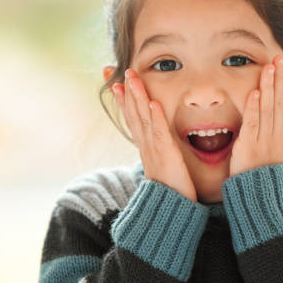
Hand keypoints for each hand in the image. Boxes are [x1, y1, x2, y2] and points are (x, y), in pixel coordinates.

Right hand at [111, 68, 196, 201]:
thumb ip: (159, 152)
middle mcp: (145, 146)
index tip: (114, 82)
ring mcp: (153, 150)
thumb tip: (157, 143)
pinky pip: (160, 133)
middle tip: (112, 70)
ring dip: (136, 97)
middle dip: (123, 91)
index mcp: (145, 147)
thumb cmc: (169, 191)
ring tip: (131, 77)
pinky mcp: (166, 156)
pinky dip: (155, 117)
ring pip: (143, 118)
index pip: (131, 118)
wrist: (169, 212)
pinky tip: (152, 102)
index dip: (122, 99)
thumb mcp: (161, 167)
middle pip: (132, 113)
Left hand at [229, 55, 282, 175]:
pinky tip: (255, 92)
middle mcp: (277, 136)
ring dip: (268, 86)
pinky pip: (253, 123)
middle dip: (280, 79)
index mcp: (282, 137)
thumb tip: (274, 121)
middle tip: (280, 58)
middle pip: (279, 102)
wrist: (259, 197)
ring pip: (268, 108)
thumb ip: (272, 135)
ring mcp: (265, 140)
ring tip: (269, 67)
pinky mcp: (250, 146)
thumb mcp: (272, 153)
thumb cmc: (261, 175)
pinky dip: (254, 107)